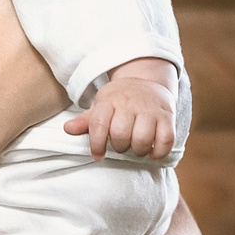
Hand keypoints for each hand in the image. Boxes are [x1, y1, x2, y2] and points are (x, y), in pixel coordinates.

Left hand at [63, 61, 178, 159]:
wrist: (146, 80)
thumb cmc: (119, 100)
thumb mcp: (100, 106)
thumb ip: (86, 120)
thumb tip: (67, 129)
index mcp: (109, 100)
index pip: (99, 124)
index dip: (96, 144)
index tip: (98, 155)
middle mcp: (130, 103)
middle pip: (121, 134)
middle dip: (119, 146)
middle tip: (121, 145)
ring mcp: (150, 109)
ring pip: (143, 138)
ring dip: (138, 150)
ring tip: (136, 148)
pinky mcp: (167, 116)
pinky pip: (166, 139)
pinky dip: (159, 152)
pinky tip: (152, 152)